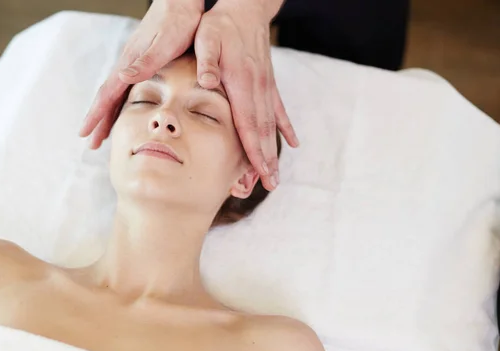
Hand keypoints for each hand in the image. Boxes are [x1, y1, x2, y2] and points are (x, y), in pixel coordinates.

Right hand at [79, 0, 203, 148]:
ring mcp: (135, 64)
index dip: (97, 116)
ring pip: (116, 94)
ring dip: (109, 114)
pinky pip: (127, 88)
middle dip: (99, 121)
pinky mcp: (144, 62)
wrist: (183, 1)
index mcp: (130, 63)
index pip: (107, 94)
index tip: (86, 134)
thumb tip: (120, 78)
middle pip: (108, 98)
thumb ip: (145, 62)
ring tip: (105, 132)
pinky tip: (125, 110)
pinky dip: (121, 103)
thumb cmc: (178, 22)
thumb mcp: (164, 44)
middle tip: (92, 143)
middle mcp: (128, 65)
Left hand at [194, 0, 298, 190]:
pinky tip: (293, 143)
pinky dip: (286, 128)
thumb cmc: (221, 25)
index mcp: (242, 83)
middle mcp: (258, 89)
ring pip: (271, 126)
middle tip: (271, 185)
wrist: (245, 9)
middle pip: (263, 132)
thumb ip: (207, 61)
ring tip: (277, 175)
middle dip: (267, 161)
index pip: (248, 124)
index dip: (254, 151)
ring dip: (274, 151)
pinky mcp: (268, 84)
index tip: (260, 173)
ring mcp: (266, 88)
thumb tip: (206, 82)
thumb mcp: (207, 38)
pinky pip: (280, 110)